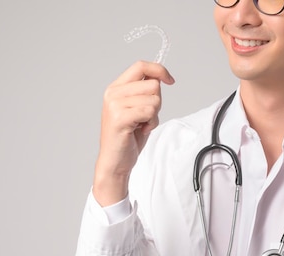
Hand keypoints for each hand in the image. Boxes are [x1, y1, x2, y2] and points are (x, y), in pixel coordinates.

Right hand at [93, 61, 174, 205]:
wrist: (115, 161)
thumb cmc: (128, 137)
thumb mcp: (137, 108)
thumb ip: (144, 91)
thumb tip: (160, 77)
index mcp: (116, 88)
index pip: (141, 66)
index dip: (159, 70)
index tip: (170, 80)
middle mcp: (113, 93)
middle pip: (152, 84)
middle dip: (157, 102)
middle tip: (145, 117)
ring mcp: (115, 105)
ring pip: (154, 99)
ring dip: (154, 115)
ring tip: (141, 125)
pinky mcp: (120, 118)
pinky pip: (149, 111)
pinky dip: (151, 123)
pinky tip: (140, 130)